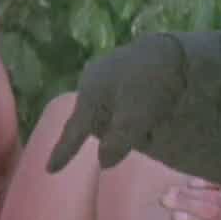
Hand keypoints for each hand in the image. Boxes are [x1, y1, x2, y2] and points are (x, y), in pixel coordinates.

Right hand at [47, 34, 188, 172]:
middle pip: (89, 119)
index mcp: (89, 95)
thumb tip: (103, 163)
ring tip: (142, 120)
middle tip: (118, 141)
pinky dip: (126, 107)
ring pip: (103, 107)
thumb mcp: (135, 119)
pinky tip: (144, 105)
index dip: (62, 152)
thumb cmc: (149, 85)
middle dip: (98, 131)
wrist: (170, 49)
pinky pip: (117, 95)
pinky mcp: (122, 67)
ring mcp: (105, 71)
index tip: (49, 170)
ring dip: (115, 119)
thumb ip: (117, 142)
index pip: (73, 132)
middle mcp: (91, 82)